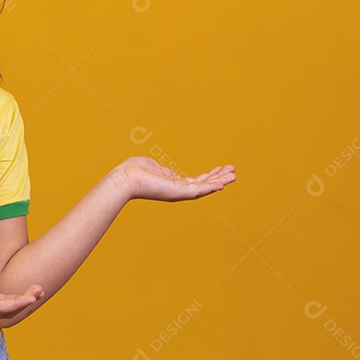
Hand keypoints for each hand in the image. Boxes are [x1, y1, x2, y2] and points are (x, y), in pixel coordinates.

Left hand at [111, 157, 235, 201]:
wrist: (125, 178)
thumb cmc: (134, 171)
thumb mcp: (153, 166)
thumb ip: (164, 170)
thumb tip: (170, 173)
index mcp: (173, 183)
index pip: (195, 181)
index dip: (209, 175)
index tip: (221, 169)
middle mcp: (178, 190)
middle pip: (204, 184)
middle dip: (219, 178)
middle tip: (234, 172)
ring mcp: (178, 192)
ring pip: (204, 188)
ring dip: (220, 181)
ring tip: (234, 176)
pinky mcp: (177, 193)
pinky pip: (198, 190)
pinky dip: (210, 187)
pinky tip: (222, 184)